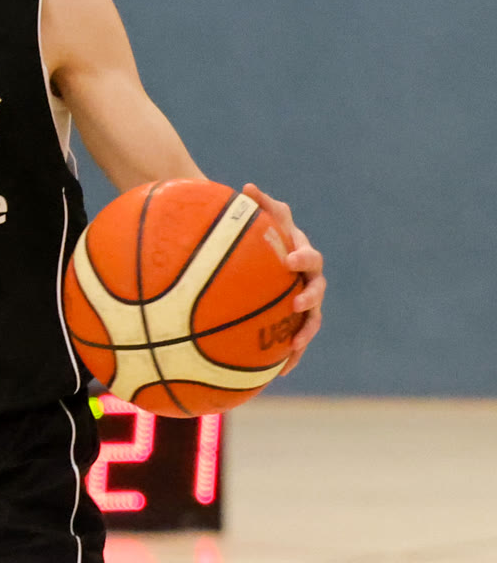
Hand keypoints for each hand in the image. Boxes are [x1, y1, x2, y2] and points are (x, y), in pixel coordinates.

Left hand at [243, 183, 323, 372]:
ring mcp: (303, 304)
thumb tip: (247, 187)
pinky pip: (294, 342)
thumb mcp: (260, 221)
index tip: (289, 260)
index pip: (307, 257)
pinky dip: (290, 357)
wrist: (261, 258)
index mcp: (301, 257)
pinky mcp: (294, 324)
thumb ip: (259, 206)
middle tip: (296, 303)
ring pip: (311, 321)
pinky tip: (279, 374)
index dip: (302, 258)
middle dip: (309, 298)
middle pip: (316, 290)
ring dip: (305, 333)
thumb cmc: (261, 236)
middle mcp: (308, 281)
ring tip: (293, 345)